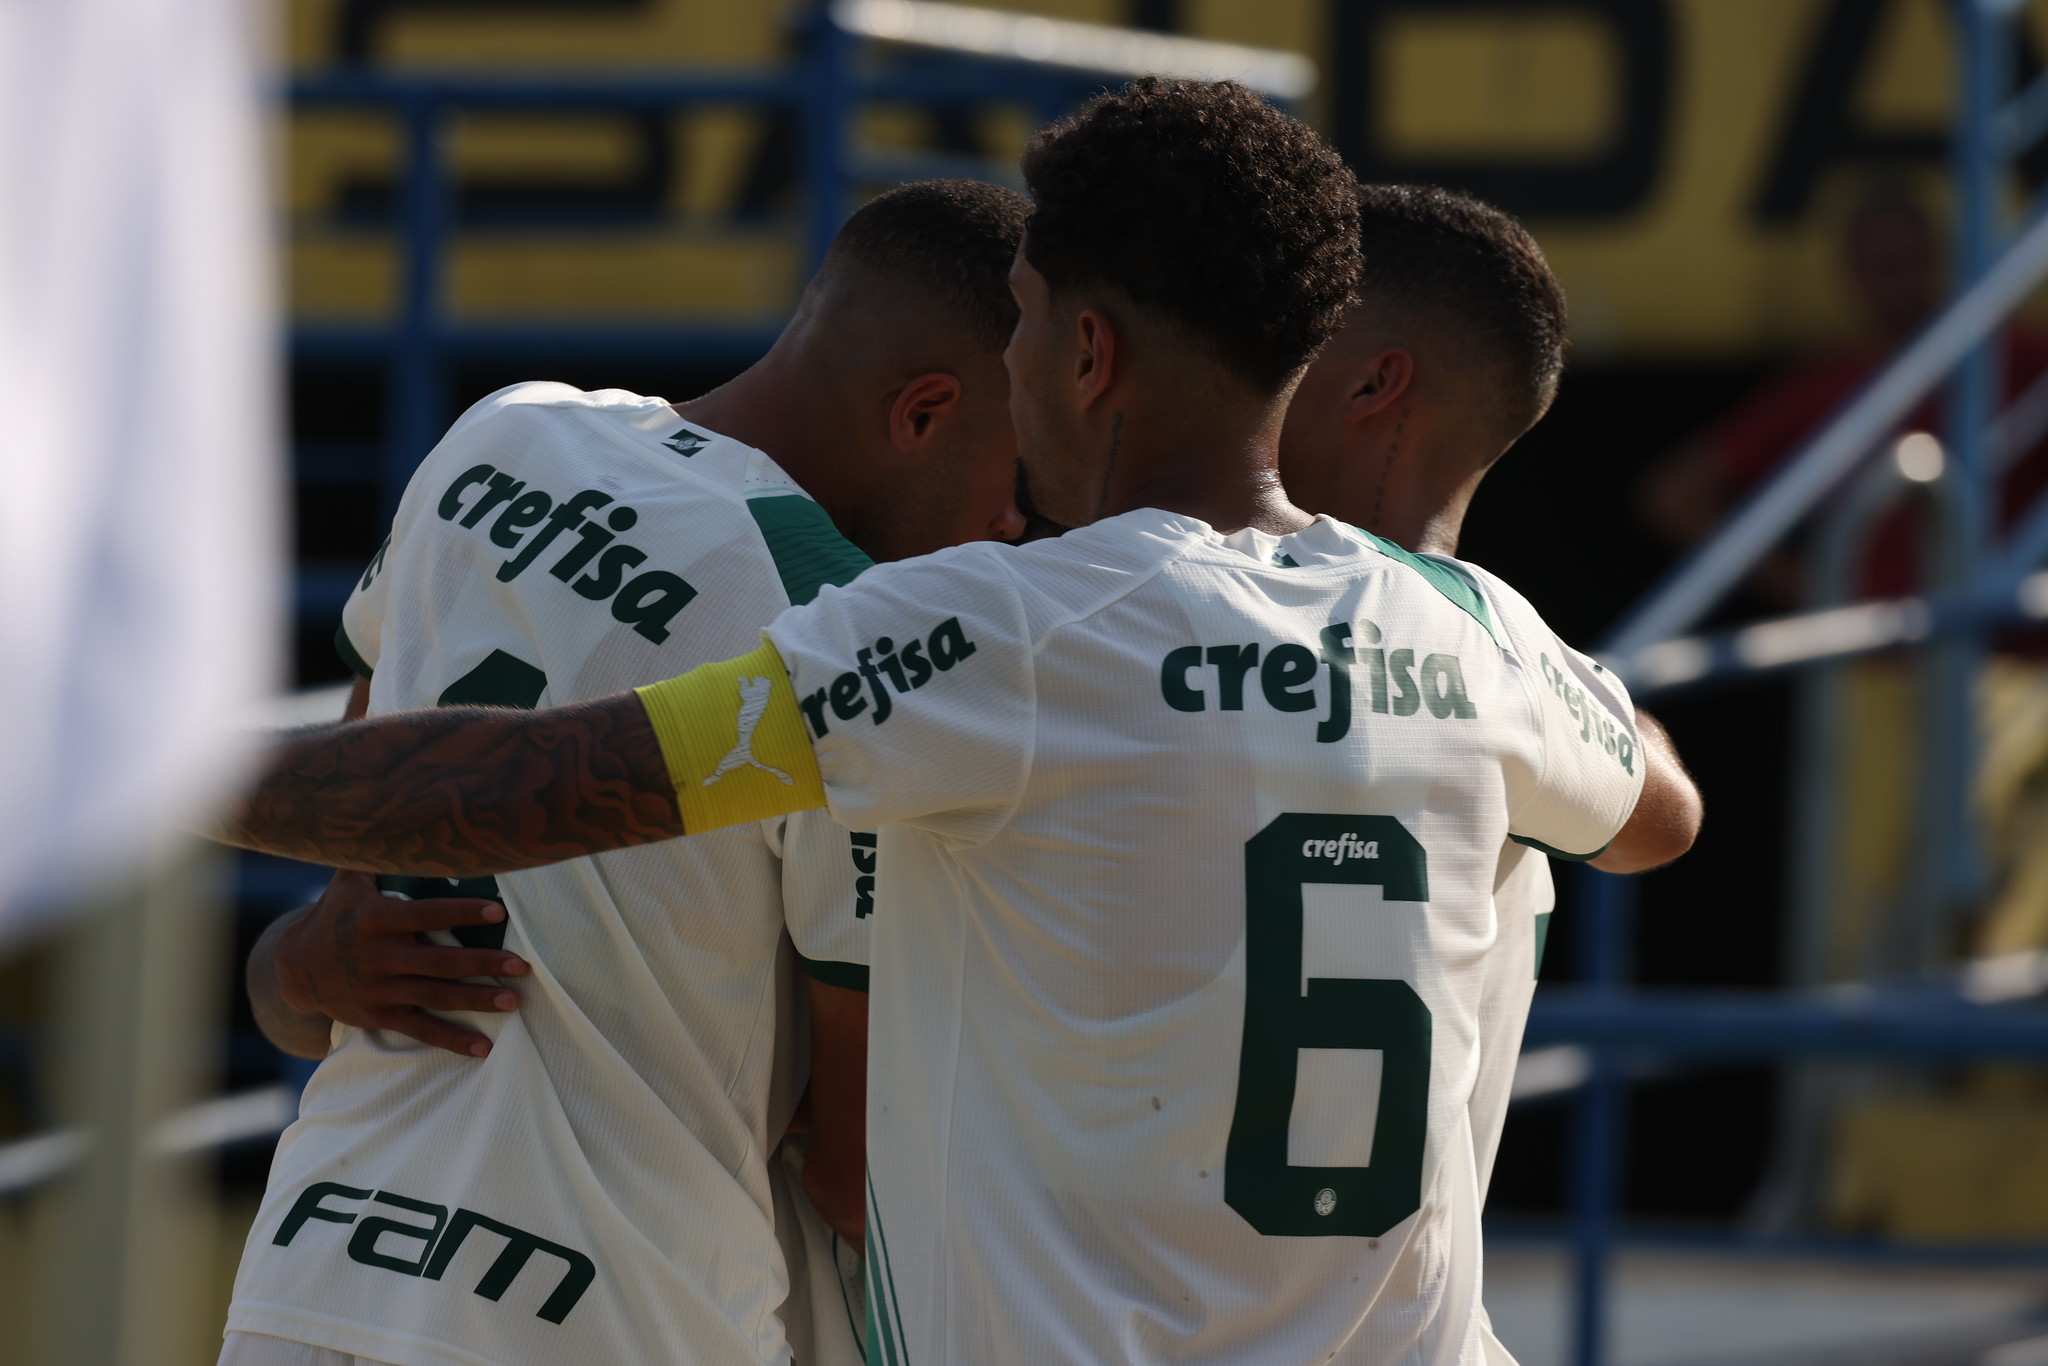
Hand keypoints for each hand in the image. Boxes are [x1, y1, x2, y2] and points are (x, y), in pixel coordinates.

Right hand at [273, 869, 529, 1056]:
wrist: (296, 966)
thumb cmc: (337, 913)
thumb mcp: (349, 879)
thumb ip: (379, 853)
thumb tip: (410, 815)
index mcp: (377, 920)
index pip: (427, 915)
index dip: (462, 914)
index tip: (498, 913)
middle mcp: (379, 956)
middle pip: (439, 962)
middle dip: (483, 964)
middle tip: (522, 966)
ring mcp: (379, 989)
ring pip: (436, 996)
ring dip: (476, 1001)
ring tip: (514, 1001)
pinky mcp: (379, 1015)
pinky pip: (421, 1028)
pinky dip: (452, 1040)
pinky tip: (484, 1048)